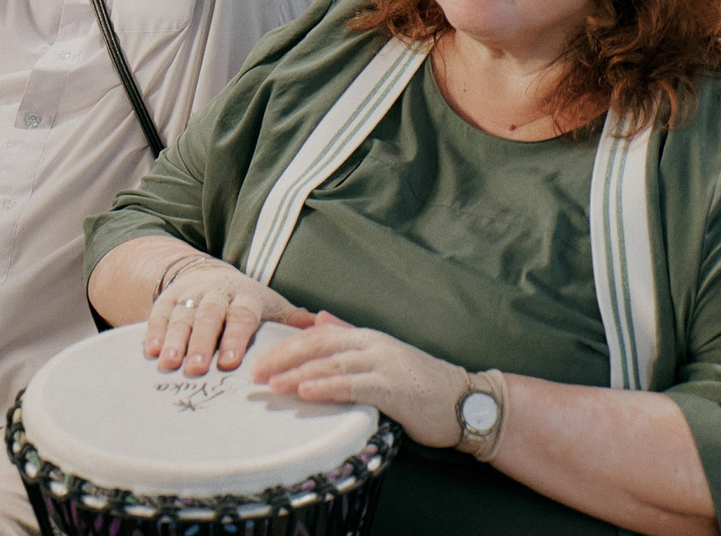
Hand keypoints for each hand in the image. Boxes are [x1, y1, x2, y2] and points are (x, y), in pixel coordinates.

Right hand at [143, 252, 315, 374]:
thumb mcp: (273, 306)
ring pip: (182, 316)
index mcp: (246, 297)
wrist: (210, 274)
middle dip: (201, 343)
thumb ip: (294, 320)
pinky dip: (154, 331)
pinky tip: (151, 351)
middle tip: (197, 368)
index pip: (242, 317)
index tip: (231, 362)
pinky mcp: (169, 298)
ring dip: (174, 340)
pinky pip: (159, 313)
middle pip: (208, 317)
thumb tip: (326, 329)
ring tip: (170, 363)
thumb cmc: (249, 302)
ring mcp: (190, 294)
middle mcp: (217, 293)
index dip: (235, 338)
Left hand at [246, 313, 472, 449]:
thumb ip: (350, 336)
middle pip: (317, 346)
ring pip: (331, 364)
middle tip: (254, 375)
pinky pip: (353, 385)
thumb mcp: (383, 355)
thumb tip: (319, 319)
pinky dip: (327, 386)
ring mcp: (383, 364)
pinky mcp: (393, 387)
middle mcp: (371, 345)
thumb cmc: (422, 383)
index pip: (316, 336)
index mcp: (366, 337)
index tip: (259, 361)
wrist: (466, 402)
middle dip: (283, 358)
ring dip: (297, 374)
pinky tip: (306, 391)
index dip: (286, 347)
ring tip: (271, 384)